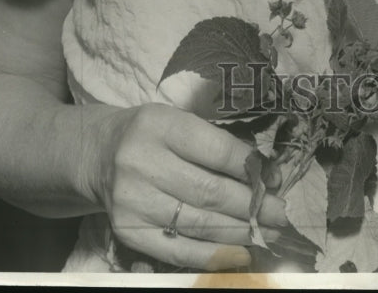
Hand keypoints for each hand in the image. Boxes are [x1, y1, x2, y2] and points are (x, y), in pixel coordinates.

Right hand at [84, 103, 303, 270]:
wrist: (98, 154)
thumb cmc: (151, 134)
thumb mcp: (179, 122)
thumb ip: (217, 145)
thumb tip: (265, 175)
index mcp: (161, 126)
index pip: (216, 150)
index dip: (250, 168)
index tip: (275, 179)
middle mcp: (143, 163)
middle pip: (210, 191)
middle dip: (252, 206)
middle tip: (280, 213)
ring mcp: (133, 201)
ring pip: (199, 223)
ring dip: (240, 232)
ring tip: (267, 232)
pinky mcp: (129, 231)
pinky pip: (178, 250)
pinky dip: (213, 256)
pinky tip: (240, 254)